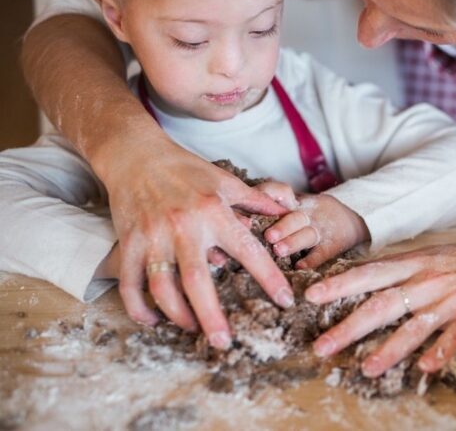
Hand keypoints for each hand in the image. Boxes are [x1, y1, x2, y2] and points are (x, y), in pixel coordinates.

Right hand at [103, 142, 294, 347]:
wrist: (136, 154)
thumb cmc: (186, 169)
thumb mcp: (226, 180)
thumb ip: (257, 201)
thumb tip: (288, 211)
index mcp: (214, 212)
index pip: (248, 251)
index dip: (269, 277)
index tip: (285, 301)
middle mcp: (184, 227)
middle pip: (197, 281)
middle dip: (211, 315)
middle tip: (224, 342)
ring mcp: (152, 237)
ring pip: (161, 287)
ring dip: (177, 315)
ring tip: (193, 329)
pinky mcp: (127, 243)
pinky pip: (130, 284)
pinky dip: (139, 307)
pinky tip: (154, 320)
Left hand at [256, 182, 369, 268]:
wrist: (354, 217)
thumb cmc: (313, 214)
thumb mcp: (296, 203)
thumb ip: (271, 207)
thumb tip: (239, 219)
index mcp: (295, 202)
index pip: (279, 191)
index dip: (269, 196)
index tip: (254, 208)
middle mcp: (308, 214)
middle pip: (295, 216)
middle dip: (282, 225)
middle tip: (268, 236)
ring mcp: (321, 229)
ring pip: (307, 234)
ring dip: (292, 241)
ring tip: (279, 250)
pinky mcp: (333, 244)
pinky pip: (322, 253)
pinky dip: (312, 260)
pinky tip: (300, 266)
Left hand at [303, 238, 455, 376]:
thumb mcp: (432, 256)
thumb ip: (401, 269)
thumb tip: (363, 278)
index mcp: (415, 263)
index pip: (370, 273)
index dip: (340, 284)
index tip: (312, 296)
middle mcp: (428, 281)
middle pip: (382, 304)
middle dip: (348, 327)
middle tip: (321, 347)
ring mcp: (450, 302)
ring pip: (413, 327)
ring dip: (388, 350)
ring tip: (366, 368)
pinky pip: (452, 340)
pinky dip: (438, 354)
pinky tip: (424, 369)